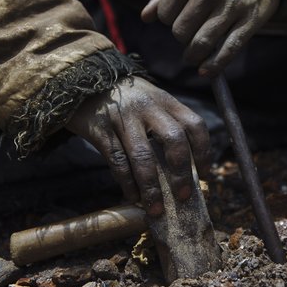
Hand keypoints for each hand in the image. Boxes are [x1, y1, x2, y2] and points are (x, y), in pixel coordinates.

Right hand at [65, 76, 210, 215]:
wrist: (81, 78)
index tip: (205, 174)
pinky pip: (118, 161)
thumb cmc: (122, 97)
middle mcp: (147, 107)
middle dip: (182, 173)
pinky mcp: (101, 129)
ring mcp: (123, 118)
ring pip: (143, 157)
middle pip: (174, 140)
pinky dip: (127, 183)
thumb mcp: (148, 100)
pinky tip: (132, 196)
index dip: (203, 151)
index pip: (194, 124)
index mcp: (164, 100)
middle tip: (184, 196)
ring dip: (152, 188)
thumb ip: (164, 122)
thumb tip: (181, 166)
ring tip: (156, 209)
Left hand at [141, 0, 281, 76]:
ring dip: (193, 55)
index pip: (166, 13)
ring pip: (201, 43)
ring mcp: (232, 4)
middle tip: (188, 33)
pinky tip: (206, 71)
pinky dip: (215, 65)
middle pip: (181, 31)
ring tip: (192, 55)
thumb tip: (145, 18)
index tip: (177, 18)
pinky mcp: (250, 19)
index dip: (168, 20)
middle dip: (181, 36)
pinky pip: (228, 49)